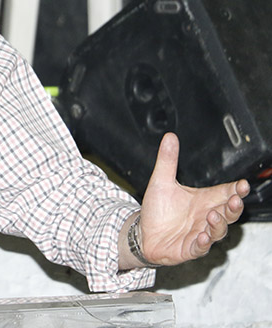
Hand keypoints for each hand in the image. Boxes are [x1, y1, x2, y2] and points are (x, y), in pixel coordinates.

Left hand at [130, 132, 249, 267]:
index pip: (225, 193)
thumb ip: (168, 160)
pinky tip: (202, 237)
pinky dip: (203, 243)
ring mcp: (199, 233)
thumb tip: (170, 137)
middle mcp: (205, 217)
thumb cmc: (158, 209)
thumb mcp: (161, 181)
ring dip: (218, 224)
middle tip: (236, 199)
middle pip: (228, 213)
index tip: (243, 185)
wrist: (143, 232)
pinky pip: (200, 248)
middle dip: (234, 207)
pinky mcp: (189, 248)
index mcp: (203, 200)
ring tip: (213, 215)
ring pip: (217, 231)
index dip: (236, 190)